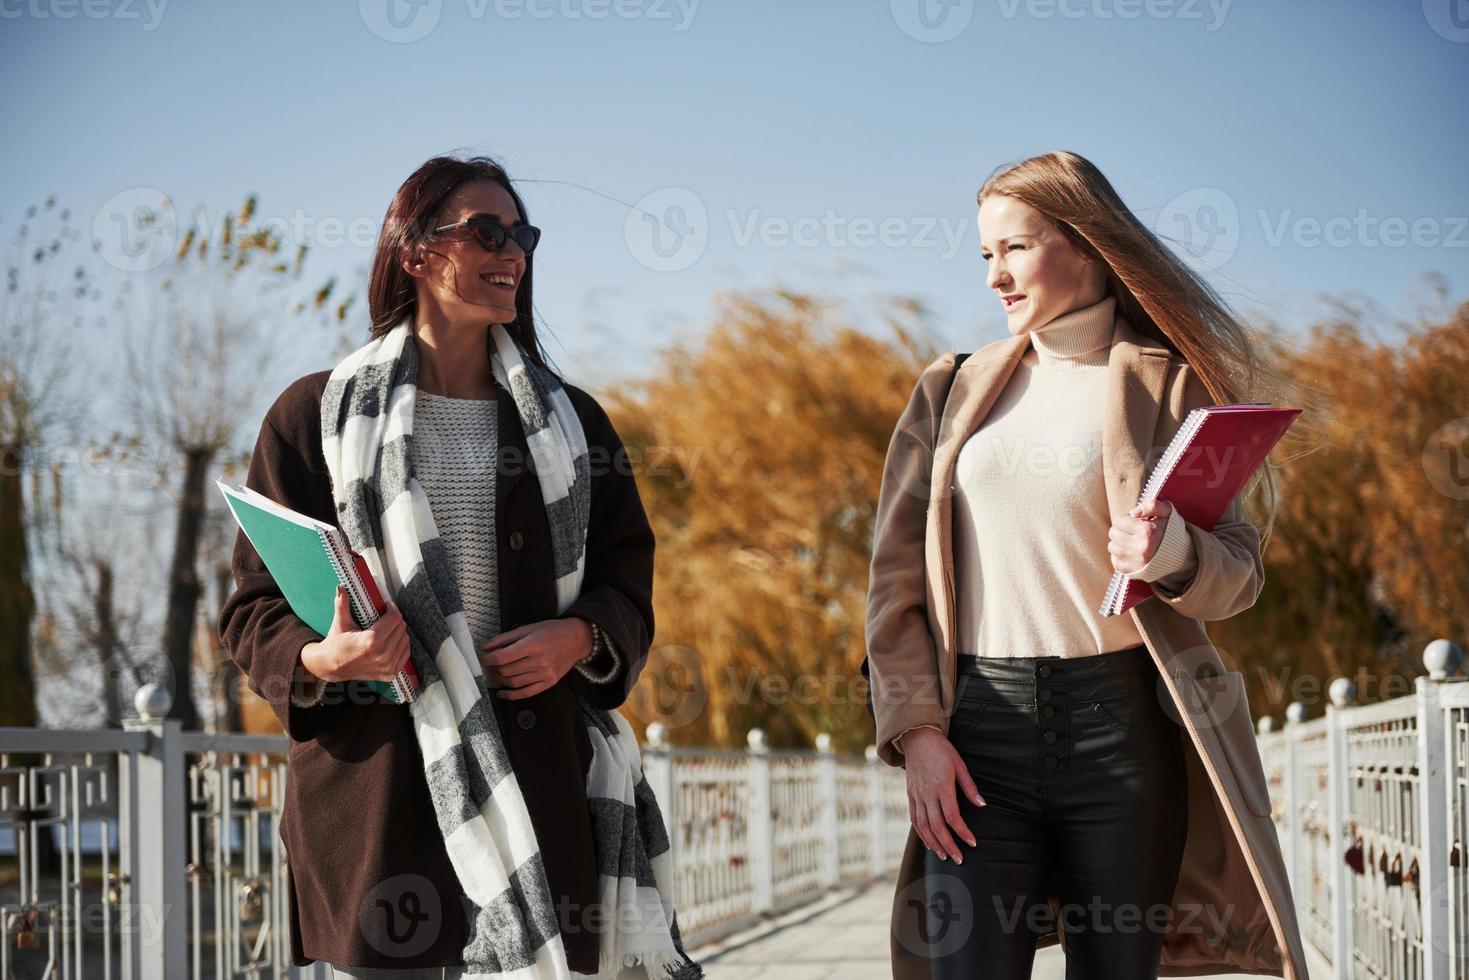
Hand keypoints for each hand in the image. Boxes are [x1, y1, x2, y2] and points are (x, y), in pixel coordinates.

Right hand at [301, 586, 411, 683]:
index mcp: (371, 641)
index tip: (386, 605)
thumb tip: (342, 587)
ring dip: (398, 631)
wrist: (331, 667)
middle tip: (384, 616)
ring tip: (386, 628)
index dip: (391, 608)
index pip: (395, 618)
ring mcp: (387, 667)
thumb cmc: (336, 643)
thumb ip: (342, 604)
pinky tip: (390, 641)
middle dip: (394, 619)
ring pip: (405, 639)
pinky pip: (405, 653)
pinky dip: (400, 644)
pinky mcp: (390, 674)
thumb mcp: (340, 622)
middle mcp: (382, 655)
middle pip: (401, 627)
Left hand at [479, 617, 592, 699]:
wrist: (577, 639)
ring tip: (496, 673)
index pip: (502, 657)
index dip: (487, 658)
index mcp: (533, 644)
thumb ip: (506, 638)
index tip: (482, 656)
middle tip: (489, 663)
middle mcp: (539, 661)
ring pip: (513, 683)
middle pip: (506, 670)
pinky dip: (511, 695)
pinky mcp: (549, 682)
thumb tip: (486, 646)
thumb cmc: (552, 631)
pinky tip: (502, 693)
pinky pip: (526, 693)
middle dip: (492, 668)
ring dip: (499, 679)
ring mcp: (545, 674)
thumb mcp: (528, 628)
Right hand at [901, 728, 984, 863]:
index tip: (972, 843)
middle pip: (937, 826)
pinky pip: (914, 819)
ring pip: (924, 826)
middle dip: (949, 846)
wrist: (916, 738)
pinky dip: (921, 834)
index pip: (952, 816)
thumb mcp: (959, 764)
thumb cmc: (941, 750)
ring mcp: (917, 796)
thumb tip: (982, 805)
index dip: (962, 832)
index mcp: (942, 786)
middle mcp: (927, 794)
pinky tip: (929, 843)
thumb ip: (970, 787)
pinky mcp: (910, 795)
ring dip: (934, 844)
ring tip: (945, 857)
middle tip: (959, 859)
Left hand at [1107, 498, 1173, 574]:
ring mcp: (1137, 560)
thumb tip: (1133, 512)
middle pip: (1113, 533)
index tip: (1134, 522)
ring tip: (1131, 541)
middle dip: (1121, 529)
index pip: (1119, 520)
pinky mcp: (1135, 571)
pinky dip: (1118, 557)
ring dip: (1119, 543)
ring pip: (1112, 547)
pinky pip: (1116, 563)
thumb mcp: (1167, 511)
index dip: (1126, 519)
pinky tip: (1128, 553)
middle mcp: (1140, 546)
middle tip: (1131, 531)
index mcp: (1147, 531)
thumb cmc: (1171, 530)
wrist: (1183, 554)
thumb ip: (1151, 505)